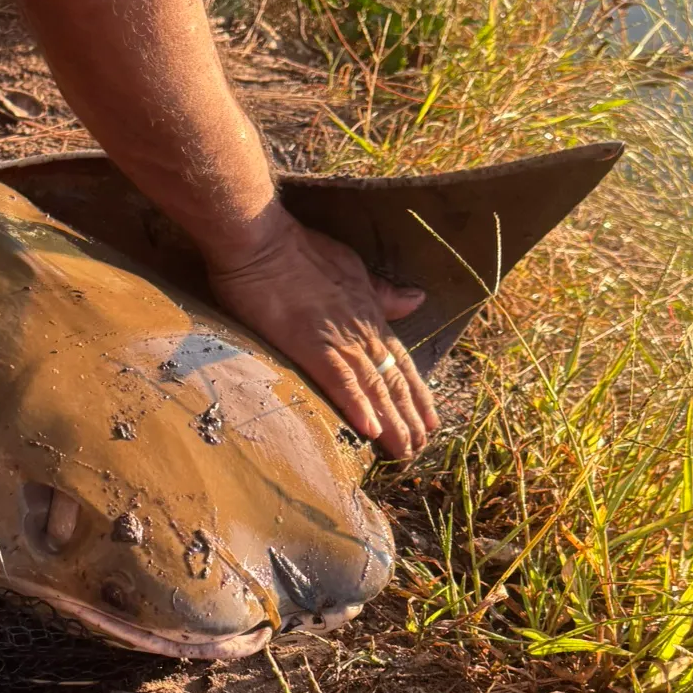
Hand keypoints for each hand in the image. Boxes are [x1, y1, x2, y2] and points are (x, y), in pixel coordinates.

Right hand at [205, 209, 438, 459]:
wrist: (262, 240)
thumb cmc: (298, 250)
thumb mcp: (350, 267)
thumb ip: (381, 292)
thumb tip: (416, 299)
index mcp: (369, 315)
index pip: (400, 362)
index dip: (418, 394)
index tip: (430, 421)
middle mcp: (361, 331)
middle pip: (393, 382)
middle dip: (410, 418)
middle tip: (420, 450)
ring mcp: (338, 339)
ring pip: (374, 388)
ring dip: (393, 422)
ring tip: (405, 452)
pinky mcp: (310, 345)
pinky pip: (339, 381)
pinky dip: (357, 405)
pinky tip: (370, 431)